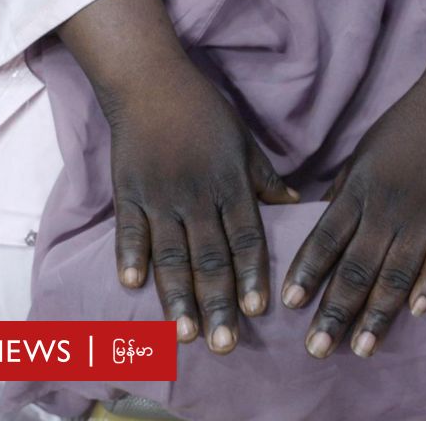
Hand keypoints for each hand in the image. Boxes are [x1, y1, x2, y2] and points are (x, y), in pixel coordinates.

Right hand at [107, 60, 298, 353]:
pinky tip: (131, 287)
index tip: (258, 311)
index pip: (245, 238)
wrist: (150, 81)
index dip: (252, 275)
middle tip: (223, 345)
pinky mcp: (127, 191)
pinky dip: (130, 257)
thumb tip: (298, 209)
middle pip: (209, 257)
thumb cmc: (205, 112)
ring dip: (177, 296)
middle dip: (217, 303)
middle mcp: (196, 195)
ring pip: (170, 254)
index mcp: (230, 184)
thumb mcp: (245, 143)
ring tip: (185, 333)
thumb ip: (266, 181)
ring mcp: (159, 195)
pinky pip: (129, 230)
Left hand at [281, 78, 425, 358]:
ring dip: (377, 315)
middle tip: (317, 350)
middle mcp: (387, 208)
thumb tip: (312, 240)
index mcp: (358, 191)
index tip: (289, 305)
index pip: (325, 239)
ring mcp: (425, 216)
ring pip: (397, 274)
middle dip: (335, 311)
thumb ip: (338, 199)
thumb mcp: (357, 159)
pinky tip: (416, 314)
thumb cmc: (400, 133)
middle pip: (357, 268)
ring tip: (361, 349)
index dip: (307, 273)